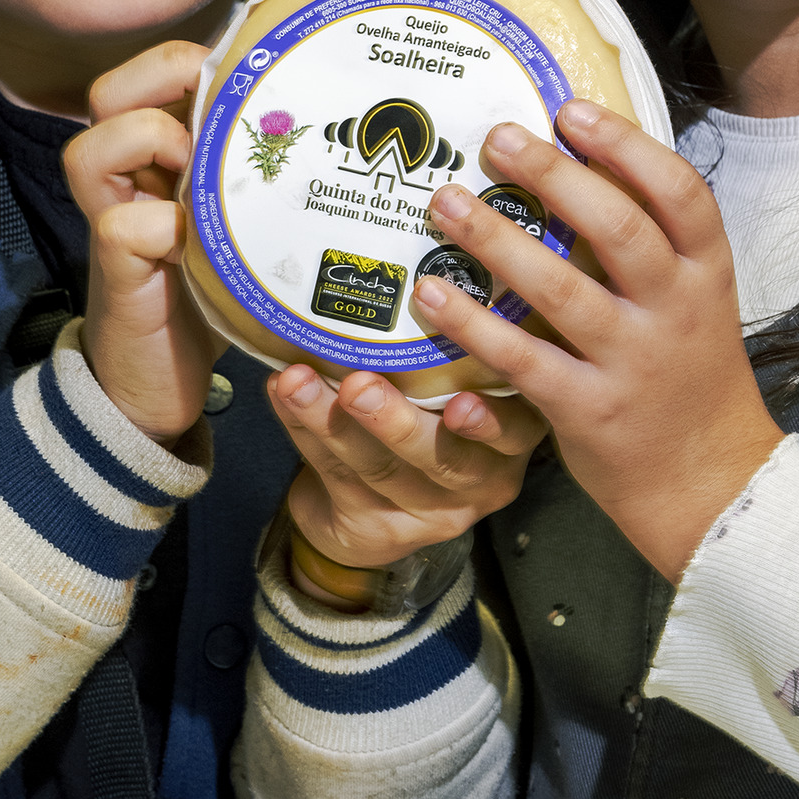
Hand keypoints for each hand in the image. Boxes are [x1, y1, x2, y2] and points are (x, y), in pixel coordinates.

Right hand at [62, 41, 220, 445]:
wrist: (162, 381)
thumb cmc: (212, 293)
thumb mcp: (240, 222)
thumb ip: (257, 177)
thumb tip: (338, 127)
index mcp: (156, 156)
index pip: (152, 74)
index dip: (190, 59)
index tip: (250, 72)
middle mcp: (124, 178)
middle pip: (111, 91)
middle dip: (167, 80)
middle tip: (221, 109)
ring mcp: (112, 218)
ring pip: (96, 145)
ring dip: (152, 142)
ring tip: (199, 170)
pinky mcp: (114, 267)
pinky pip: (123, 224)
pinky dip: (165, 225)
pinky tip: (200, 245)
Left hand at [267, 366, 545, 575]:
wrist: (376, 506)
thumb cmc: (429, 415)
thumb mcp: (460, 385)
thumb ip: (454, 349)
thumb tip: (409, 269)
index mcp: (512, 437)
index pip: (516, 430)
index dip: (491, 421)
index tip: (460, 402)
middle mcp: (480, 481)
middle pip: (443, 458)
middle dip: (396, 421)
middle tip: (357, 385)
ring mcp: (429, 512)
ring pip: (379, 469)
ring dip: (330, 420)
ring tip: (296, 381)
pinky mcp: (377, 528)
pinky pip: (336, 476)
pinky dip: (303, 429)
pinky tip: (281, 395)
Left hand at [410, 102, 781, 581]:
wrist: (712, 485)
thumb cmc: (689, 379)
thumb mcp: (697, 304)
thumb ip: (654, 250)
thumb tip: (579, 170)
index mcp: (707, 276)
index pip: (681, 195)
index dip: (627, 148)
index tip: (572, 112)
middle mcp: (676, 312)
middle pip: (620, 229)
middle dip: (556, 176)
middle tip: (497, 139)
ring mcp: (634, 363)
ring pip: (563, 289)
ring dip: (499, 240)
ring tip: (446, 203)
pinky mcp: (590, 411)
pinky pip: (523, 359)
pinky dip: (475, 325)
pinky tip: (432, 295)